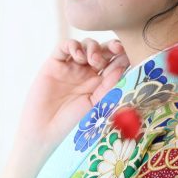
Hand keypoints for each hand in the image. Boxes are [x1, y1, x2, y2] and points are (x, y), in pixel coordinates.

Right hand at [12, 37, 129, 172]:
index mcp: (101, 82)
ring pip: (85, 45)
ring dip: (93, 47)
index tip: (130, 53)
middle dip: (110, 46)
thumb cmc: (74, 124)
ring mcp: (71, 67)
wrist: (47, 132)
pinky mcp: (54, 64)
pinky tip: (78, 55)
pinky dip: (73, 45)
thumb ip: (109, 86)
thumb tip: (123, 65)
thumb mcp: (98, 104)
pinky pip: (64, 47)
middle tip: (116, 50)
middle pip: (102, 50)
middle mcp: (87, 72)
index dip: (123, 55)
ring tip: (94, 61)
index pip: (115, 62)